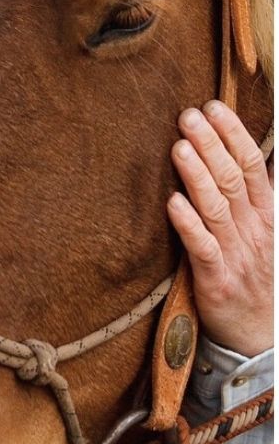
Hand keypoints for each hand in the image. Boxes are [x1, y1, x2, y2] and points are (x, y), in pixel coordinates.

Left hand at [167, 100, 272, 355]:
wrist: (261, 337)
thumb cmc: (257, 278)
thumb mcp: (265, 233)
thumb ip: (255, 198)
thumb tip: (249, 158)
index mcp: (269, 214)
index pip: (254, 165)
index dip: (234, 134)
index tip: (214, 107)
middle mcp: (256, 230)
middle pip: (234, 179)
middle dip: (212, 144)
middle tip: (189, 115)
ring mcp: (237, 255)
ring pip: (217, 207)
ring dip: (197, 174)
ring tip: (179, 146)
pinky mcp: (217, 281)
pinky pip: (203, 248)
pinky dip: (188, 224)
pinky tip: (173, 202)